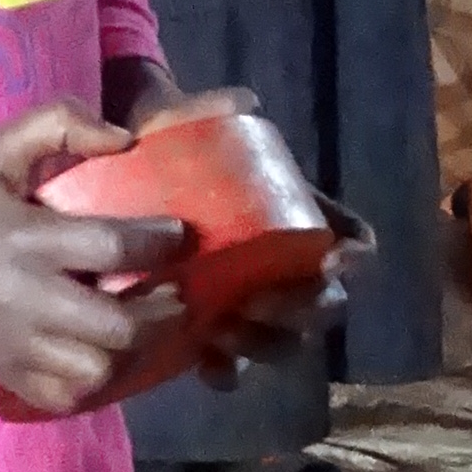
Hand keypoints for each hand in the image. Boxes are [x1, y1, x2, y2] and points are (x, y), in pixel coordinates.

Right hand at [0, 109, 188, 418]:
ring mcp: (15, 344)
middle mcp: (27, 298)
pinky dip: (94, 385)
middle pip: (118, 327)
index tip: (179, 235)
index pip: (114, 247)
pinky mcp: (2, 372)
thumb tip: (122, 139)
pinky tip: (102, 356)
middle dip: (161, 311)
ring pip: (97, 373)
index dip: (161, 243)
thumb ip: (59, 124)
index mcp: (27, 238)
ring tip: (142, 326)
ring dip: (133, 353)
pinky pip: (64, 399)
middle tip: (173, 291)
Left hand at [106, 83, 348, 379]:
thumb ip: (209, 105)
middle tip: (258, 298)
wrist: (117, 172)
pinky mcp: (210, 330)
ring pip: (284, 341)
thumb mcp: (184, 118)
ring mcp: (249, 301)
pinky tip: (208, 363)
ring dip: (265, 343)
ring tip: (224, 331)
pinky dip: (228, 370)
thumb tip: (244, 102)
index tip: (333, 259)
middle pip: (323, 303)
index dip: (354, 256)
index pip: (349, 240)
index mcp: (293, 214)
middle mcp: (282, 264)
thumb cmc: (165, 142)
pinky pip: (233, 366)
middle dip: (302, 309)